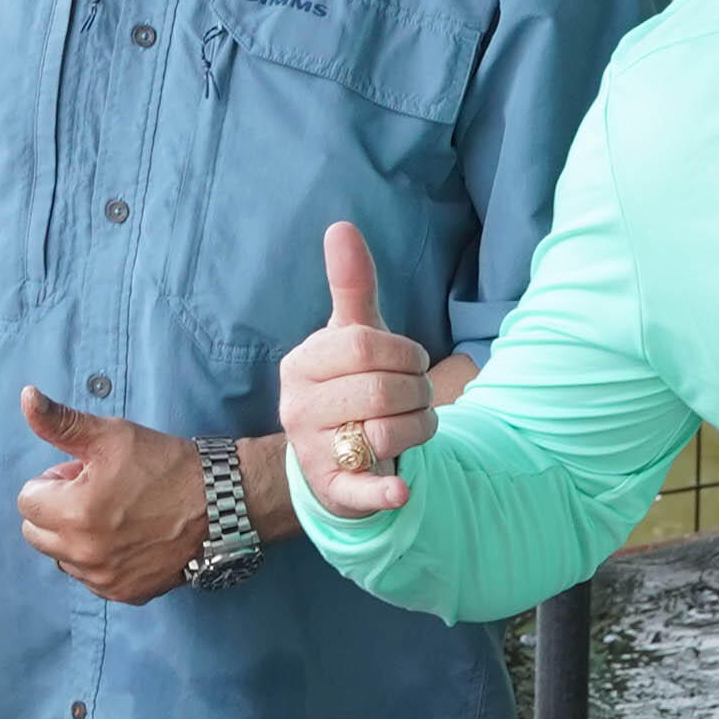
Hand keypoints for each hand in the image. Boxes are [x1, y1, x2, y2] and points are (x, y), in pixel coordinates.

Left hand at [14, 388, 210, 601]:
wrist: (219, 504)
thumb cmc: (164, 465)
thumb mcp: (110, 435)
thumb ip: (60, 422)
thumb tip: (26, 397)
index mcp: (74, 513)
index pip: (27, 500)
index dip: (54, 482)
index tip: (84, 474)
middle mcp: (84, 554)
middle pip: (36, 532)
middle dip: (56, 510)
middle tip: (96, 493)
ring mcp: (103, 579)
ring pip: (62, 557)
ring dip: (75, 537)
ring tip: (115, 515)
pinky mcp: (124, 593)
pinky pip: (90, 578)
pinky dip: (99, 560)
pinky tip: (128, 539)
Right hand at [279, 225, 439, 517]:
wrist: (333, 460)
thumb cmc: (348, 386)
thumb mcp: (350, 338)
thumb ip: (350, 287)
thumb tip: (341, 226)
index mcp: (301, 365)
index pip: (365, 345)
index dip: (404, 351)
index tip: (410, 359)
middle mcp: (297, 408)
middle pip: (381, 389)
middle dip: (416, 390)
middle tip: (416, 394)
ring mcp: (313, 451)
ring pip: (385, 432)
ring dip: (420, 427)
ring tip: (413, 423)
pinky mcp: (335, 490)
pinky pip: (360, 490)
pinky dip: (383, 493)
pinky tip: (401, 490)